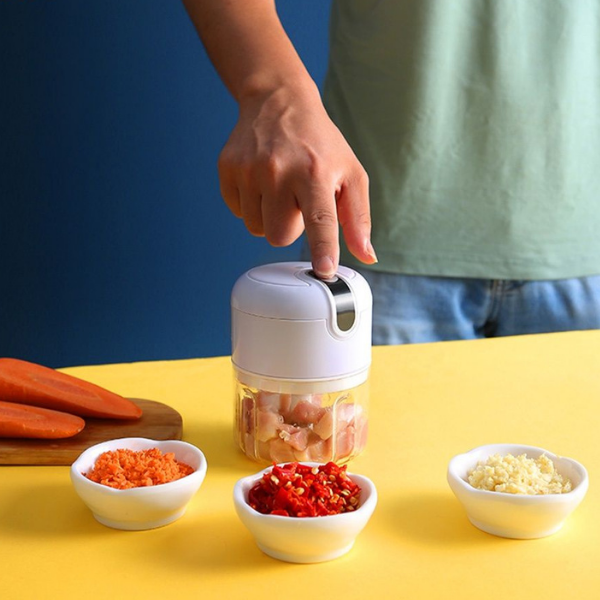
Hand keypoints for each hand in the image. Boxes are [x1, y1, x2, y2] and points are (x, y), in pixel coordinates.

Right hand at [218, 83, 376, 277]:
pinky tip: (261, 181)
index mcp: (315, 172)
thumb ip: (358, 219)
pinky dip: (251, 204)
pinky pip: (238, 211)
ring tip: (280, 188)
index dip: (323, 249)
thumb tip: (366, 256)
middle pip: (279, 236)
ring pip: (256, 227)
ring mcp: (249, 170)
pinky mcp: (228, 169)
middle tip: (298, 201)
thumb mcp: (350, 174)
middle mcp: (279, 170)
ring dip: (270, 217)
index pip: (320, 220)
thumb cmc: (320, 144)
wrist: (278, 101)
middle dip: (290, 228)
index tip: (324, 271)